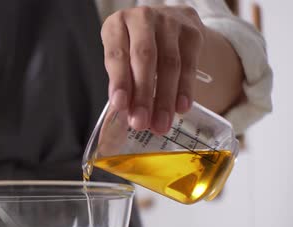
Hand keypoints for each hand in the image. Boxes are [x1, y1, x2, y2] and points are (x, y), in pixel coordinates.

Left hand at [101, 6, 205, 133]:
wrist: (168, 24)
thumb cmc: (136, 46)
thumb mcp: (122, 57)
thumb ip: (122, 81)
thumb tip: (125, 113)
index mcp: (117, 25)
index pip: (117, 54)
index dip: (118, 81)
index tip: (120, 106)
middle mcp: (142, 18)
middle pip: (144, 59)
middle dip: (143, 95)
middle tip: (141, 123)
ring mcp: (170, 23)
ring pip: (169, 64)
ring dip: (165, 99)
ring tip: (160, 124)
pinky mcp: (192, 32)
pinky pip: (189, 65)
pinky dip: (185, 89)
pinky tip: (181, 108)